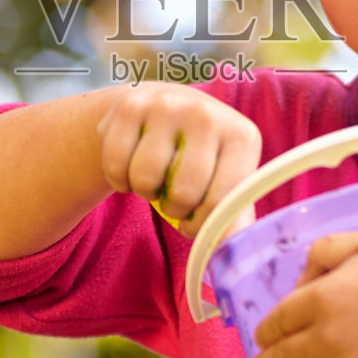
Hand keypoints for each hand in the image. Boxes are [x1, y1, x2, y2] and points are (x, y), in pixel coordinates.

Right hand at [94, 82, 261, 239]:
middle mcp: (208, 114)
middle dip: (172, 210)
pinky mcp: (131, 104)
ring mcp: (168, 105)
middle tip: (172, 200)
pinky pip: (115, 164)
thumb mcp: (226, 179)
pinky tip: (131, 168)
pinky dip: (118, 179)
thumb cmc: (201, 156)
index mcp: (242, 137)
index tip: (192, 224)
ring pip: (145, 178)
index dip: (201, 226)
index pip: (222, 202)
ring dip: (144, 192)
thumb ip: (232, 216)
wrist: (164, 106)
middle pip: (182, 192)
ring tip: (154, 180)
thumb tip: (226, 252)